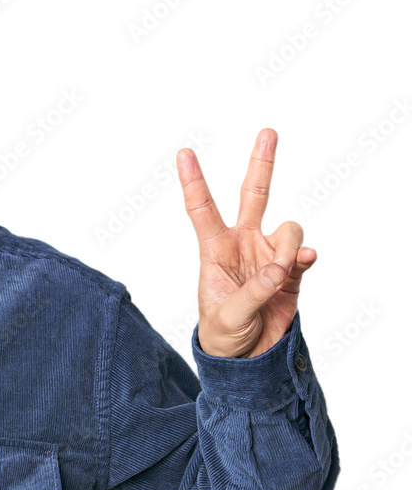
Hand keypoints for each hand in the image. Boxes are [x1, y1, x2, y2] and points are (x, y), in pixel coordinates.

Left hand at [176, 128, 316, 357]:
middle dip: (261, 164)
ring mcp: (269, 254)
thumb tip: (279, 267)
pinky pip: (305, 253)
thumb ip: (253, 292)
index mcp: (214, 249)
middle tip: (268, 132)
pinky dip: (305, 257)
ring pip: (289, 228)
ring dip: (288, 247)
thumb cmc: (222, 334)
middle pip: (253, 196)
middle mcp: (243, 244)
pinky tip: (302, 264)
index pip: (201, 209)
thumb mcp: (227, 316)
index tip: (184, 152)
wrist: (246, 357)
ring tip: (280, 274)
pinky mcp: (292, 271)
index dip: (193, 181)